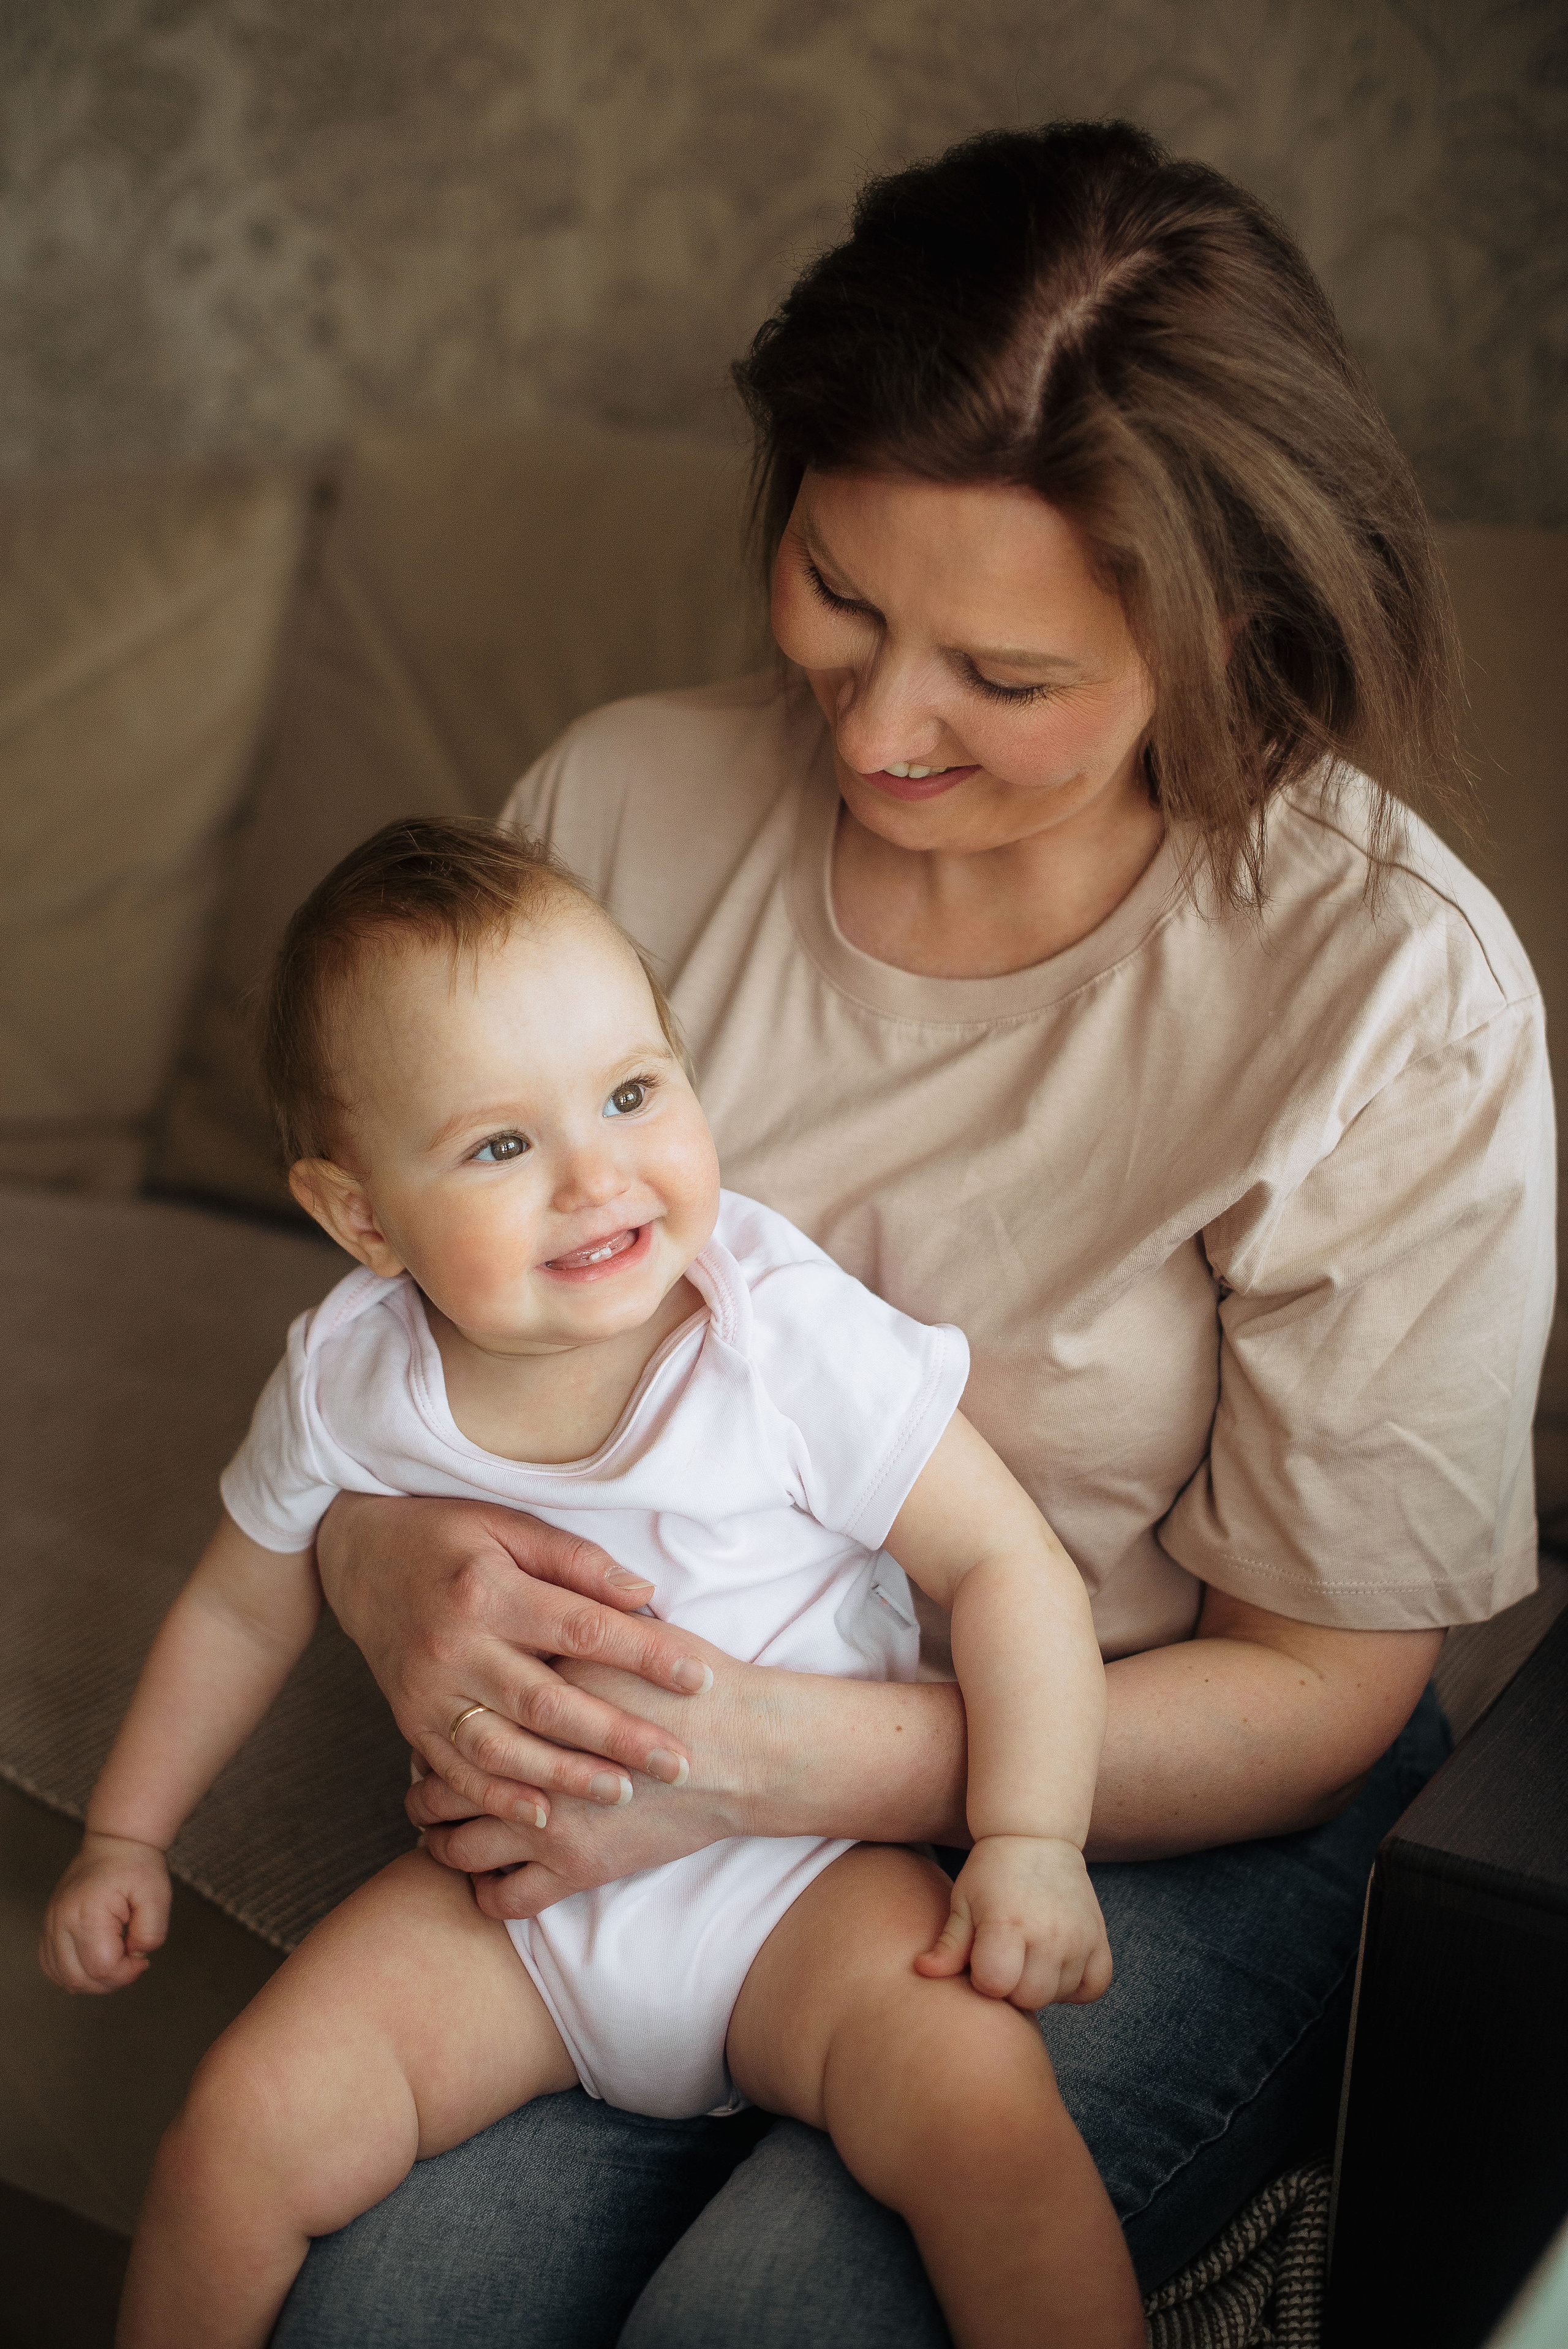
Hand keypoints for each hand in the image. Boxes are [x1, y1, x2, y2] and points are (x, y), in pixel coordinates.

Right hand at [40, 1831, 170, 1993]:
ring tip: (115, 1960)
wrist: (115, 1843)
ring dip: (92, 1980)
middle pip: (78, 1979)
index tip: (142, 1958)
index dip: (126, 1973)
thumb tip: (135, 1955)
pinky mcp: (48, 1926)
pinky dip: (71, 1973)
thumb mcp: (158, 1895)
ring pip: (62, 1977)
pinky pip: (50, 1964)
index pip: (101, 1968)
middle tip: (130, 1961)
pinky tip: (93, 1963)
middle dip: (110, 1980)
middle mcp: (61, 1922)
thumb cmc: (136, 1867)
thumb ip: (152, 1932)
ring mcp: (50, 1924)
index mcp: (87, 1914)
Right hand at [316, 1494, 716, 1825]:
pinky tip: (543, 1816)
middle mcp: (454, 1646)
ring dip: (565, 1777)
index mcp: (487, 1591)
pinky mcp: (409, 1721)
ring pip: (503, 1748)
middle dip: (618, 1736)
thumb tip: (645, 1596)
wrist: (355, 1557)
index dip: (644, 1656)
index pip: (581, 1628)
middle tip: (679, 1763)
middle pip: (548, 1701)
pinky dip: (498, 1797)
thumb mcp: (507, 1524)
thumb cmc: (446, 1536)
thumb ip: (576, 1561)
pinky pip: (455, 1770)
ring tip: (622, 1793)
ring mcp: (427, 1691)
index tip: (698, 1678)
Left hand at [408, 1640, 765, 1917]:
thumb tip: (520, 1609)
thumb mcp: (624, 1631)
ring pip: (456, 1848)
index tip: (436, 1714)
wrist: (749, 1748)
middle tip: (423, 1775)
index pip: (457, 1714)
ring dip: (438, 1839)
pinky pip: (504, 1899)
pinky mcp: (577, 1871)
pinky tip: (484, 1871)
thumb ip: (565, 1622)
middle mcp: (531, 1766)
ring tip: (438, 1825)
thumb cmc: (693, 1682)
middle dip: (422, 1784)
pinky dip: (483, 1890)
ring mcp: (551, 1826)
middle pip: (440, 1783)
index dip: (436, 1718)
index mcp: (537, 1700)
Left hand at [915, 1834, 1112, 2009]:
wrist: (1035, 1836)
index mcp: (1008, 1923)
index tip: (981, 1958)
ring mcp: (1079, 1937)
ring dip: (1042, 1986)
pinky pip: (1094, 1987)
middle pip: (1029, 1998)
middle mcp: (1049, 1933)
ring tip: (1028, 1956)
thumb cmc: (991, 1872)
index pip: (996, 1985)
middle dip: (1011, 1988)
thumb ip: (948, 1944)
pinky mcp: (1099, 1938)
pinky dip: (1077, 1986)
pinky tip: (1056, 1966)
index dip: (983, 1979)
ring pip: (1060, 1995)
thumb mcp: (963, 1902)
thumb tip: (922, 1971)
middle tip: (1004, 1959)